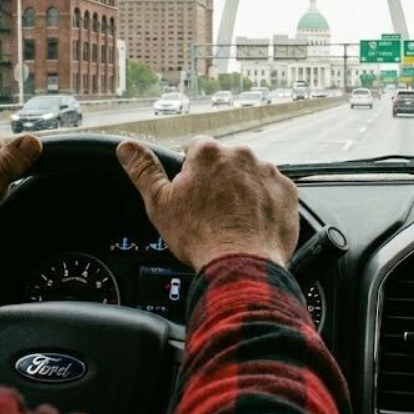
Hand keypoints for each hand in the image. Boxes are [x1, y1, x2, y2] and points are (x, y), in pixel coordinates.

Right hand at [117, 137, 298, 271]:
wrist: (242, 266)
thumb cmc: (200, 237)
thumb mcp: (160, 204)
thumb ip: (143, 171)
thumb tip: (126, 147)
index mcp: (208, 153)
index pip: (195, 151)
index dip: (191, 175)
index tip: (192, 196)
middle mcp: (241, 155)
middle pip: (225, 163)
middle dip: (219, 181)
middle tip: (212, 212)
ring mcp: (267, 172)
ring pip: (250, 176)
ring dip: (243, 191)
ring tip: (234, 221)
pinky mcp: (287, 191)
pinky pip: (273, 191)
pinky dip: (265, 203)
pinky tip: (253, 224)